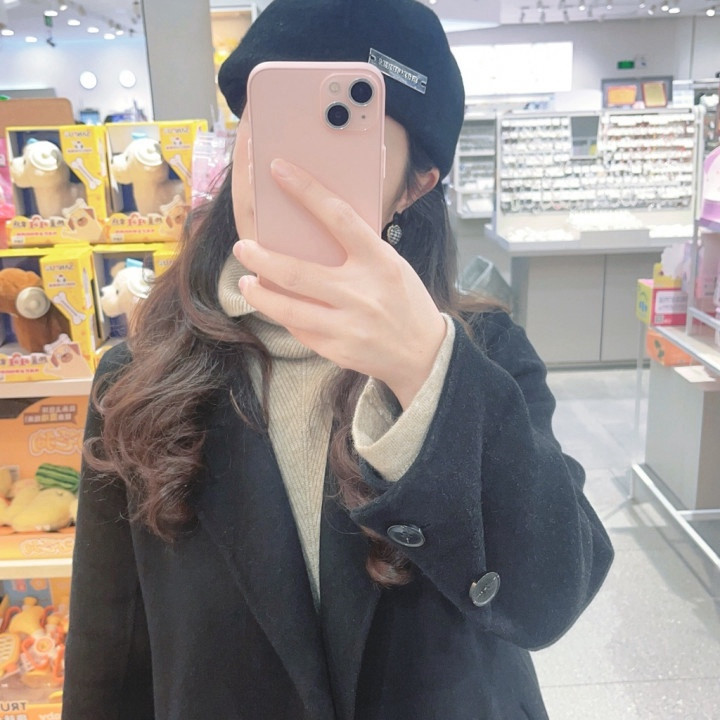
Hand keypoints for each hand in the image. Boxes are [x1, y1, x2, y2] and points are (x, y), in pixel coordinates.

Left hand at [235, 158, 445, 409]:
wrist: (424, 354)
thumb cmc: (405, 301)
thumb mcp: (391, 266)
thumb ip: (358, 251)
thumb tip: (311, 231)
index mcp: (379, 261)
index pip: (339, 217)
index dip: (307, 191)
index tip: (279, 170)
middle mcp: (362, 293)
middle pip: (297, 272)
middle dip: (262, 259)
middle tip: (243, 248)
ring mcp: (348, 325)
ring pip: (288, 308)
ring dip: (260, 294)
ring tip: (246, 282)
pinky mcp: (338, 350)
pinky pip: (299, 330)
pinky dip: (284, 316)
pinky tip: (276, 307)